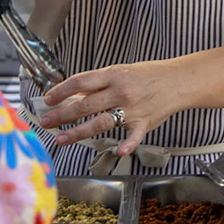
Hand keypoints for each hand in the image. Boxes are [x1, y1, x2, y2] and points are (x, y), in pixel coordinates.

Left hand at [38, 60, 183, 156]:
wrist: (177, 81)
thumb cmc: (147, 75)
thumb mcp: (120, 72)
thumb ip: (98, 84)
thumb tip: (73, 95)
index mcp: (113, 75)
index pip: (80, 82)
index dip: (61, 91)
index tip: (48, 99)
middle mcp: (121, 92)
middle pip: (85, 105)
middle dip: (62, 114)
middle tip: (46, 122)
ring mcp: (132, 109)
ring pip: (101, 122)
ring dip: (78, 132)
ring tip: (61, 138)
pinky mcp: (144, 123)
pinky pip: (134, 136)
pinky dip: (128, 144)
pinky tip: (119, 151)